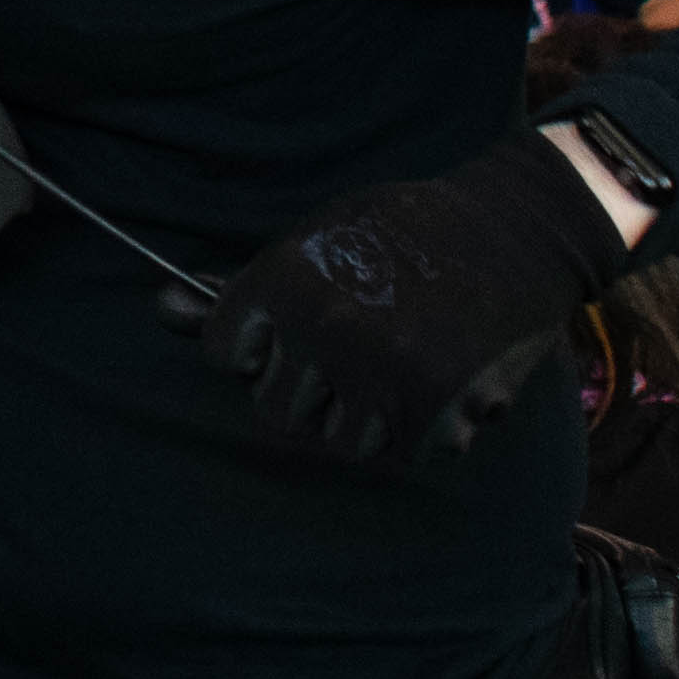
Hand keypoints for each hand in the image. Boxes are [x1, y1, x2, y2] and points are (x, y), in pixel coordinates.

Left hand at [187, 125, 635, 462]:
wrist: (518, 228)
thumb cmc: (405, 231)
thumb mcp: (318, 238)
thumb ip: (242, 289)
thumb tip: (161, 310)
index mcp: (287, 277)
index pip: (226, 353)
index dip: (256, 348)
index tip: (288, 335)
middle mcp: (326, 328)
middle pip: (276, 410)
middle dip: (307, 390)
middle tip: (352, 352)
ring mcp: (380, 373)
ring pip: (337, 440)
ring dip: (361, 415)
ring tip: (395, 364)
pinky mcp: (434, 408)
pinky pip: (398, 451)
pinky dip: (415, 429)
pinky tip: (436, 377)